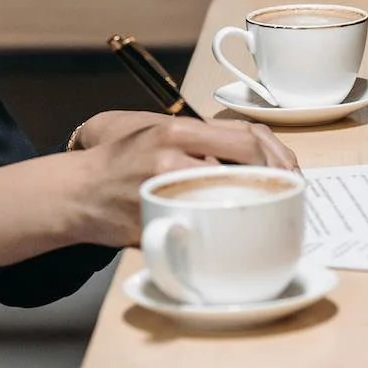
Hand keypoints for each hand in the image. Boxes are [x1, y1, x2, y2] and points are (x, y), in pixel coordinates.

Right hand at [61, 111, 299, 245]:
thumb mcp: (160, 134)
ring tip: (265, 215)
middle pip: (246, 168)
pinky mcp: (156, 224)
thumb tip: (262, 158)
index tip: (290, 172)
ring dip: (251, 209)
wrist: (77, 191)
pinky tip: (230, 235)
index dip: (278, 157)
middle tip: (287, 196)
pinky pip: (201, 230)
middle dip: (275, 183)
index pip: (246, 137)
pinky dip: (219, 233)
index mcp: (177, 131)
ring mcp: (163, 193)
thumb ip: (204, 142)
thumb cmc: (124, 161)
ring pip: (228, 201)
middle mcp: (172, 158)